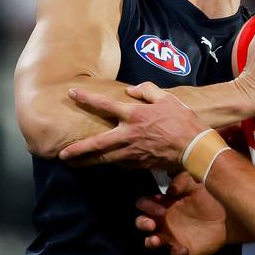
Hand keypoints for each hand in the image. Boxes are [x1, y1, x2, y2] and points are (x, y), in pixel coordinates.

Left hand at [58, 84, 207, 167]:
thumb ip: (147, 91)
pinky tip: (107, 162)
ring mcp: (132, 152)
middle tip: (61, 154)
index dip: (86, 98)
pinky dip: (112, 162)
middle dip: (77, 150)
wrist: (193, 147)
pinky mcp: (139, 164)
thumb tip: (132, 90)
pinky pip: (121, 163)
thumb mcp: (166, 98)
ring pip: (105, 159)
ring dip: (88, 161)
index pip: (104, 105)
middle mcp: (128, 135)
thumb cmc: (182, 120)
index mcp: (133, 115)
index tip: (72, 93)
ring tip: (75, 163)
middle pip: (96, 144)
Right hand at [136, 171, 227, 254]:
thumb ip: (182, 182)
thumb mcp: (196, 183)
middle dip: (142, 223)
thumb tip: (169, 190)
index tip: (160, 207)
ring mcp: (172, 235)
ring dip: (150, 241)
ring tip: (157, 240)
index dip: (147, 205)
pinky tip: (184, 249)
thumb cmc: (210, 196)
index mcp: (165, 202)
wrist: (228, 215)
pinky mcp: (182, 248)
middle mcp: (165, 219)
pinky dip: (175, 253)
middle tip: (152, 224)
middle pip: (141, 222)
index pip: (145, 203)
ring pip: (151, 241)